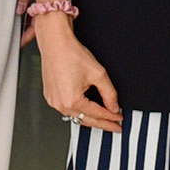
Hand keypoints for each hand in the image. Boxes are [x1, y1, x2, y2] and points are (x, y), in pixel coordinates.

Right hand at [35, 20, 122, 135]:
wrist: (55, 43)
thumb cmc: (71, 54)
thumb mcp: (98, 74)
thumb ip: (109, 93)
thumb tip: (113, 106)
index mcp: (72, 100)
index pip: (97, 114)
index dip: (111, 117)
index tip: (119, 119)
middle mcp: (60, 104)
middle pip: (86, 120)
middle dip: (102, 123)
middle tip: (114, 126)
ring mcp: (53, 101)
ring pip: (76, 116)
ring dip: (90, 119)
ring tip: (103, 120)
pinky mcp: (50, 96)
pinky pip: (66, 109)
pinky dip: (78, 111)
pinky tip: (86, 110)